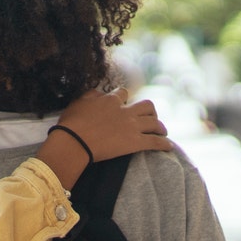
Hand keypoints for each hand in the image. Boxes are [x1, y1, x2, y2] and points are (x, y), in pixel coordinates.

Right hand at [57, 89, 171, 161]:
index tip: (125, 103)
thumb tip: (100, 93)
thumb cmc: (71, 123)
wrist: (74, 141)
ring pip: (155, 123)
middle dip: (151, 111)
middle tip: (150, 118)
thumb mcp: (78, 102)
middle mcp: (125, 111)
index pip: (124, 93)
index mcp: (110, 100)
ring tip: (162, 132)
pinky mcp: (135, 142)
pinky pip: (155, 142)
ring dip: (160, 127)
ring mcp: (132, 126)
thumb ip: (91, 95)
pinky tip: (169, 146)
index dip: (125, 98)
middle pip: (147, 106)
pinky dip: (164, 144)